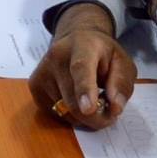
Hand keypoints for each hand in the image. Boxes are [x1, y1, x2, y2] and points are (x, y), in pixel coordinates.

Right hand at [27, 3, 132, 129]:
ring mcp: (42, 72)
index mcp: (82, 45)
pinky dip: (71, 115)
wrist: (75, 39)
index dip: (85, 89)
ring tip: (92, 100)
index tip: (89, 109)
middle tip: (110, 116)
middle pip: (72, 100)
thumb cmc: (102, 53)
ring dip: (84, 116)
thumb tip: (115, 108)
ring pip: (65, 112)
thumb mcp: (122, 62)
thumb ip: (121, 83)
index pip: (81, 68)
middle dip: (95, 118)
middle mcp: (56, 56)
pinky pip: (56, 114)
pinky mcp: (34, 86)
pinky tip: (75, 98)